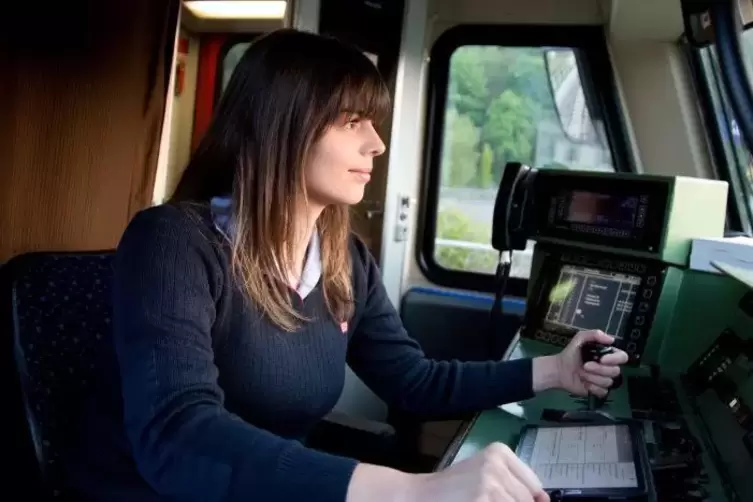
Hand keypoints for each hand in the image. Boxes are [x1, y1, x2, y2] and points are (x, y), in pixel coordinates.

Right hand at [409, 442, 548, 501]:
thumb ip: (514, 484)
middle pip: (528, 500)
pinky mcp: (483, 499)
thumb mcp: (485, 475)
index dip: (530, 501)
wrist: (420, 495)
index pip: (535, 486)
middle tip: (487, 499)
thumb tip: (545, 500)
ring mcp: (490, 482)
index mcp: (499, 452)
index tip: (506, 499)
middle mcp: (496, 463)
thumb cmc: (454, 489)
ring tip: (482, 501)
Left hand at [555, 330, 627, 396]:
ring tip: (581, 373)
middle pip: (615, 371)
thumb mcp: (580, 338)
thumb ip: (594, 334)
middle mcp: (609, 368)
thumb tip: (611, 340)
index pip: (622, 357)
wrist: (560, 369)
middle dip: (599, 369)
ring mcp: (604, 380)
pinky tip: (585, 383)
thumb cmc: (571, 353)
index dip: (615, 359)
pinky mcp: (598, 391)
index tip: (602, 359)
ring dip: (593, 377)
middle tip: (585, 366)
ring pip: (608, 382)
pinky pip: (603, 392)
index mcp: (608, 355)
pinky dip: (593, 388)